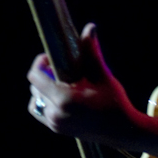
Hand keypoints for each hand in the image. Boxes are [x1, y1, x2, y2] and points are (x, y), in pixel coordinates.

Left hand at [27, 23, 134, 142]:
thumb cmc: (114, 101)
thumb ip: (92, 52)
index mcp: (63, 99)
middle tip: (61, 70)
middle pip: (34, 88)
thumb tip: (90, 27)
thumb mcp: (102, 75)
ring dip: (42, 91)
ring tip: (59, 85)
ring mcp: (55, 123)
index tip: (51, 58)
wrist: (122, 130)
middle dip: (44, 76)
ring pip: (35, 101)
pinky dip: (45, 103)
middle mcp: (55, 113)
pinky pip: (41, 113)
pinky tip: (59, 97)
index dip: (40, 63)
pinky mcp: (57, 129)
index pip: (35, 77)